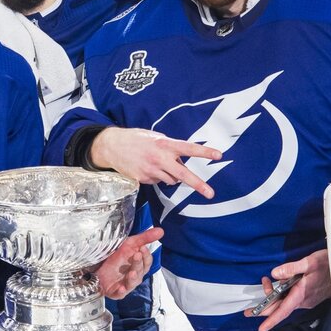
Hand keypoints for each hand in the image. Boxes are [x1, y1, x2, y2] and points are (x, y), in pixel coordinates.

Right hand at [90, 127, 221, 197]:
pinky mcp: (143, 179)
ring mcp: (151, 170)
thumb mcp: (155, 137)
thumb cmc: (136, 139)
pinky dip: (156, 177)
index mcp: (165, 144)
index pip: (188, 148)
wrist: (112, 146)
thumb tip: (181, 161)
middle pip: (183, 174)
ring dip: (171, 176)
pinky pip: (157, 182)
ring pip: (171, 180)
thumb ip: (170, 148)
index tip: (219, 155)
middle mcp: (159, 158)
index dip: (204, 152)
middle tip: (211, 193)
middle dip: (198, 184)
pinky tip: (146, 168)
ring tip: (158, 164)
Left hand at [94, 226, 162, 297]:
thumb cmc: (117, 257)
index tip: (142, 248)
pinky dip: (121, 291)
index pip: (147, 262)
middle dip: (138, 263)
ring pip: (132, 283)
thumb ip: (144, 238)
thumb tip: (161, 231)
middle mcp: (135, 276)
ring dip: (132, 278)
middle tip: (136, 255)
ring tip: (131, 273)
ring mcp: (126, 285)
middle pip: (140, 271)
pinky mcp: (116, 292)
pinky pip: (120, 293)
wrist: (99, 267)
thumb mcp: (130, 244)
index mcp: (140, 265)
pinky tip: (121, 288)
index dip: (146, 255)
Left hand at [243, 249, 330, 330]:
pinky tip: (279, 285)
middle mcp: (303, 301)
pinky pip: (291, 300)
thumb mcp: (310, 262)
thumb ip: (291, 268)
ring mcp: (306, 300)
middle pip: (280, 309)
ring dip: (273, 296)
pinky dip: (282, 294)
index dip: (271, 320)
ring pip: (285, 303)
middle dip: (264, 309)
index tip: (261, 329)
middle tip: (248, 311)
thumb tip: (274, 274)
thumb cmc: (329, 265)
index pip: (283, 310)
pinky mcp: (309, 297)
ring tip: (265, 281)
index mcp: (301, 294)